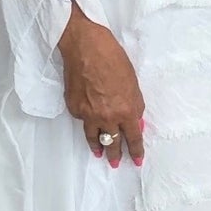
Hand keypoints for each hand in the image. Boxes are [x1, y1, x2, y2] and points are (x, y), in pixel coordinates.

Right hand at [59, 3, 145, 167]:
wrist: (85, 47)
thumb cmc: (113, 58)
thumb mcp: (132, 82)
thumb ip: (134, 105)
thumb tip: (135, 121)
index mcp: (125, 110)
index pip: (133, 137)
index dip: (136, 150)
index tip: (137, 160)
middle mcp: (106, 116)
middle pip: (112, 143)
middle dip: (115, 155)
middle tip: (116, 164)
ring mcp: (87, 114)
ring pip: (93, 137)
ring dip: (98, 147)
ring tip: (99, 154)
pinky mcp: (73, 108)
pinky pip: (82, 120)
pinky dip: (86, 121)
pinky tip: (88, 119)